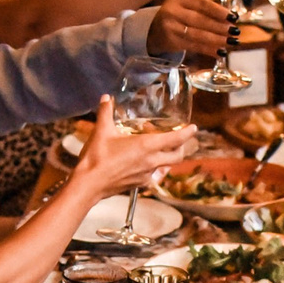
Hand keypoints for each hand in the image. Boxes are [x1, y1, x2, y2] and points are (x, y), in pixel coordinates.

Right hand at [70, 95, 196, 191]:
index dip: (187, 133)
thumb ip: (106, 113)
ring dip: (170, 158)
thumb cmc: (97, 158)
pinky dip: (157, 170)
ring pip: (167, 166)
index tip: (194, 128)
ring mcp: (147, 175)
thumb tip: (107, 98)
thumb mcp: (101, 131)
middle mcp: (151, 161)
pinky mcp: (140, 184)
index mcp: (146, 146)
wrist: (89, 184)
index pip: (175, 139)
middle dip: (182, 147)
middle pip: (177, 156)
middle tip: (181, 139)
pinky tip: (150, 167)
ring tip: (166, 151)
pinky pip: (155, 177)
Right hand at [147, 0, 235, 60]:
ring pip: (198, 34)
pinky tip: (219, 52)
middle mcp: (172, 10)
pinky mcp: (170, 41)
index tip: (234, 17)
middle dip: (220, 27)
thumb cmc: (176, 17)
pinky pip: (193, 45)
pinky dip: (208, 49)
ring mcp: (169, 26)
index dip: (219, 11)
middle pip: (201, 20)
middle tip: (235, 32)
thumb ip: (204, 9)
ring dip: (217, 39)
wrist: (152, 31)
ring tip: (230, 42)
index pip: (202, 3)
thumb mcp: (186, 6)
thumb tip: (231, 18)